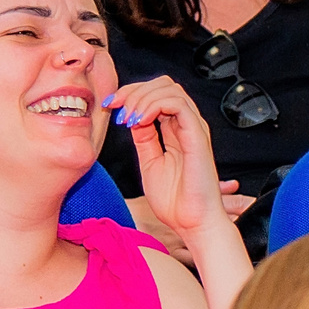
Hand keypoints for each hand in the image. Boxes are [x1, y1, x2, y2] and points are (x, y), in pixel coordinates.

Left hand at [106, 78, 235, 244]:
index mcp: (177, 132)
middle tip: (116, 107)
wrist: (193, 224)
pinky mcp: (197, 135)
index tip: (111, 106)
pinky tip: (139, 121)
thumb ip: (144, 139)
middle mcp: (187, 126)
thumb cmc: (177, 203)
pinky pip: (177, 104)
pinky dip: (153, 105)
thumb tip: (131, 118)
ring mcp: (194, 129)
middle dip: (134, 90)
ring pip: (169, 89)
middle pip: (163, 85)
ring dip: (141, 97)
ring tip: (127, 118)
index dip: (131, 94)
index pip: (156, 95)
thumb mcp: (150, 163)